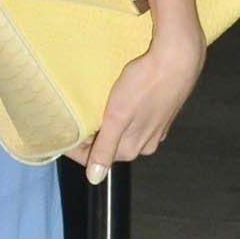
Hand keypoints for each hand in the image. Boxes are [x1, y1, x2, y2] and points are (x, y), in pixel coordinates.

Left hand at [68, 22, 205, 182]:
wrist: (178, 60)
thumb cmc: (146, 84)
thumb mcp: (117, 117)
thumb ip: (105, 148)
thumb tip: (94, 178)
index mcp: (131, 148)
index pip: (95, 159)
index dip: (76, 148)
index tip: (61, 135)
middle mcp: (144, 145)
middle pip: (109, 146)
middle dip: (91, 136)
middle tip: (74, 119)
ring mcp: (155, 131)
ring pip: (122, 133)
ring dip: (106, 125)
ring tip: (94, 108)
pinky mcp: (161, 115)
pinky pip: (135, 122)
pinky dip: (123, 116)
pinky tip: (119, 101)